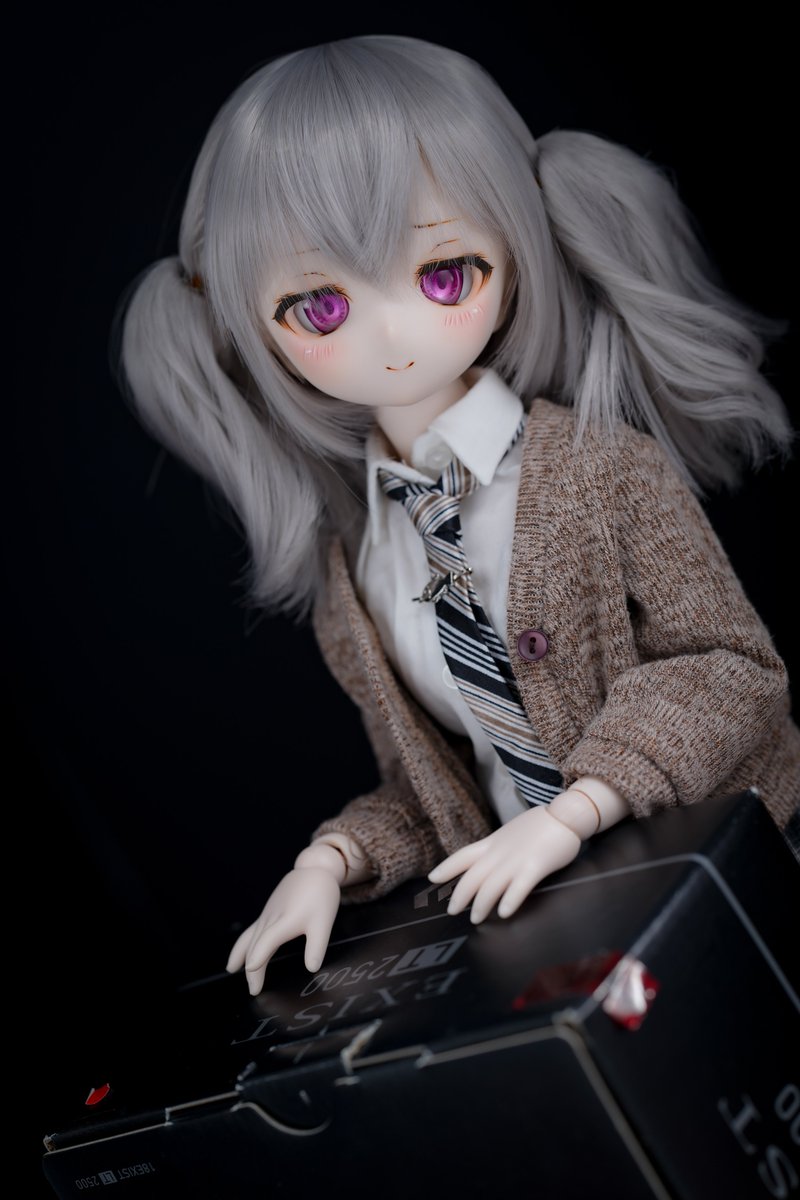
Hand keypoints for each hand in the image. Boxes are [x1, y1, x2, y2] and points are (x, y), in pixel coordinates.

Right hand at [226, 867, 340, 994]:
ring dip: (242, 956)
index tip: (252, 979)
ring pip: (250, 938)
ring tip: (232, 970)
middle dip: (251, 969)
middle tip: (253, 991)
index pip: (266, 944)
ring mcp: (267, 914)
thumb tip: (311, 969)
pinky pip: (250, 930)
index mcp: (285, 922)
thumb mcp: (324, 922)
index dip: (257, 961)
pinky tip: (239, 953)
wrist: (314, 870)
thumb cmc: (321, 896)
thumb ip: (316, 947)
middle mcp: (271, 918)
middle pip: (255, 946)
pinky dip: (242, 944)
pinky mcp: (267, 912)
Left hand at [427, 804, 581, 923]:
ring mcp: (517, 859)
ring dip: (481, 904)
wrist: (566, 814)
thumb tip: (490, 862)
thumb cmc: (542, 825)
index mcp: (494, 842)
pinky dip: (510, 900)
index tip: (432, 878)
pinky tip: (504, 913)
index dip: (446, 867)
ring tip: (476, 919)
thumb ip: (500, 847)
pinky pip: (519, 886)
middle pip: (473, 875)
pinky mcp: (536, 865)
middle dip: (460, 895)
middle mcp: (500, 852)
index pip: (463, 855)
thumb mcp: (512, 833)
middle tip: (452, 910)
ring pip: (492, 885)